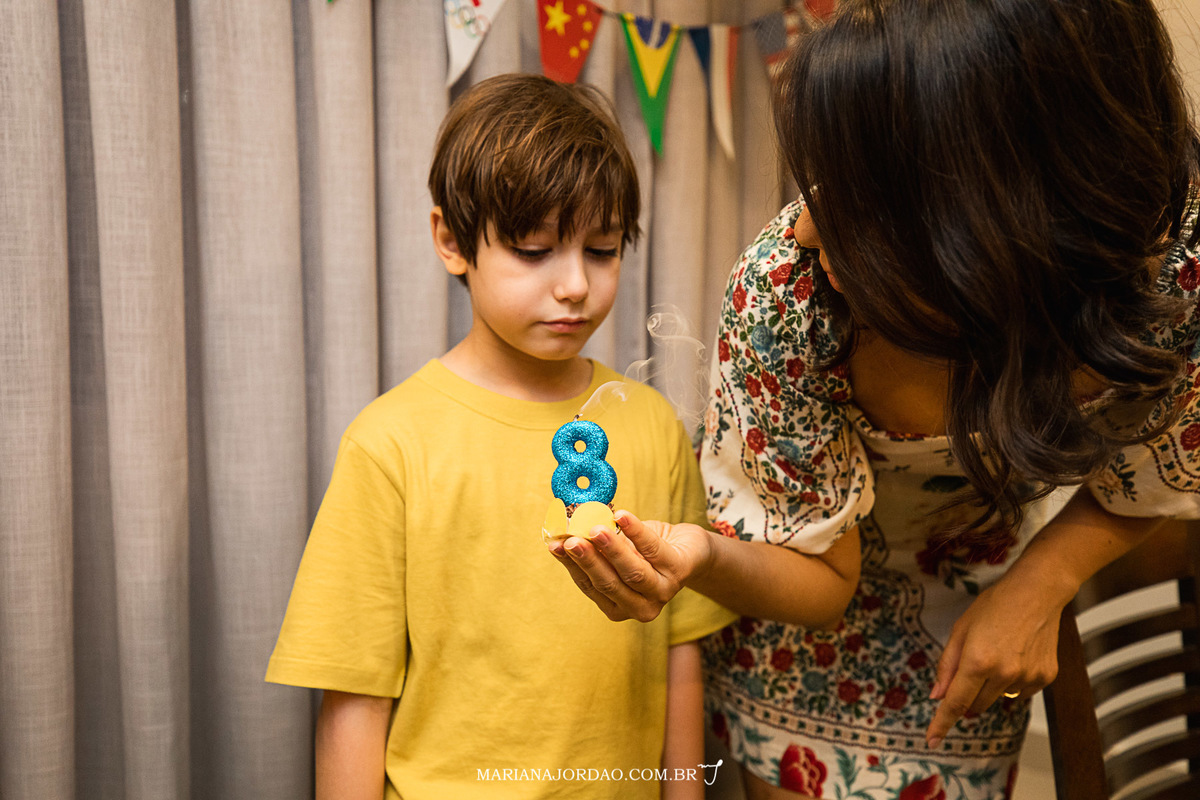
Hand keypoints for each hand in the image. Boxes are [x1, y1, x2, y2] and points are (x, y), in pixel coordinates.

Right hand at [547, 510, 712, 622]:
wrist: (688, 549)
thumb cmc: (645, 551)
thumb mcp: (618, 551)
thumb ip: (595, 547)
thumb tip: (563, 530)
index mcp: (618, 606)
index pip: (589, 586)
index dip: (571, 565)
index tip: (555, 544)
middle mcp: (640, 606)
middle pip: (609, 583)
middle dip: (588, 560)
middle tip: (572, 540)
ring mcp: (662, 591)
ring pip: (632, 572)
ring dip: (612, 550)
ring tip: (596, 529)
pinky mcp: (679, 570)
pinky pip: (653, 550)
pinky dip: (636, 532)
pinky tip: (622, 517)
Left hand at [925, 576, 1064, 748]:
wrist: (1037, 592)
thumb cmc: (995, 605)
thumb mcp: (961, 630)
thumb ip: (947, 666)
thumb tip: (937, 696)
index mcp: (977, 661)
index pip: (955, 702)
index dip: (942, 723)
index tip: (932, 740)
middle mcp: (1004, 674)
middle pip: (976, 705)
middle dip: (967, 695)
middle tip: (971, 669)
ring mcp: (1027, 677)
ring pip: (998, 699)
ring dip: (990, 687)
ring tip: (997, 654)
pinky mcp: (1045, 678)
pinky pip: (1020, 693)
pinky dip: (1012, 682)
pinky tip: (1016, 656)